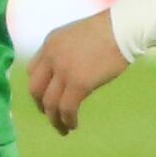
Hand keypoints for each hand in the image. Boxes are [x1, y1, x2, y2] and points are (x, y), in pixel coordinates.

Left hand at [24, 11, 128, 134]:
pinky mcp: (79, 83)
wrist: (122, 28)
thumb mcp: (75, 36)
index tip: (45, 96)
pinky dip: (67, 120)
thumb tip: (68, 71)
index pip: (32, 71)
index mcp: (49, 44)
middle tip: (50, 115)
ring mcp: (63, 71)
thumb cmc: (107, 30)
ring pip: (49, 103)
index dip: (38, 87)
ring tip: (63, 128)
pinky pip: (67, 108)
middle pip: (35, 88)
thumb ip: (65, 52)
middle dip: (41, 105)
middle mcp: (50, 57)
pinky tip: (73, 125)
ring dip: (54, 119)